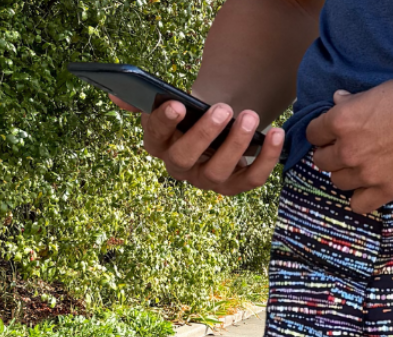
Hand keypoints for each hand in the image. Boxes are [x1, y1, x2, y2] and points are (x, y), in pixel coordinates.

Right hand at [108, 94, 284, 195]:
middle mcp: (180, 168)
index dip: (164, 122)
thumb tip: (116, 95)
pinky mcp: (236, 186)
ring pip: (219, 171)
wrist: (218, 130)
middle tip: (223, 108)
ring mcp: (208, 181)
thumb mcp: (172, 105)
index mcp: (158, 145)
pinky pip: (253, 178)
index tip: (177, 104)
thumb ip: (146, 100)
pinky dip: (267, 158)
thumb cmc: (192, 116)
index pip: (155, 136)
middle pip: (186, 157)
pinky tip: (276, 134)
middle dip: (205, 134)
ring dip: (237, 144)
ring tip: (251, 116)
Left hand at [306, 72, 392, 214]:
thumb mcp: (381, 90)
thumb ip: (354, 102)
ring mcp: (368, 173)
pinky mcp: (388, 190)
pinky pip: (359, 204)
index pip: (314, 133)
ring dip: (346, 173)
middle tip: (350, 147)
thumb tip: (338, 101)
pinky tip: (370, 186)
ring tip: (362, 165)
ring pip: (338, 182)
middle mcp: (349, 149)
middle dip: (332, 152)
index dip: (324, 131)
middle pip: (322, 160)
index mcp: (343, 120)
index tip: (335, 131)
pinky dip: (361, 197)